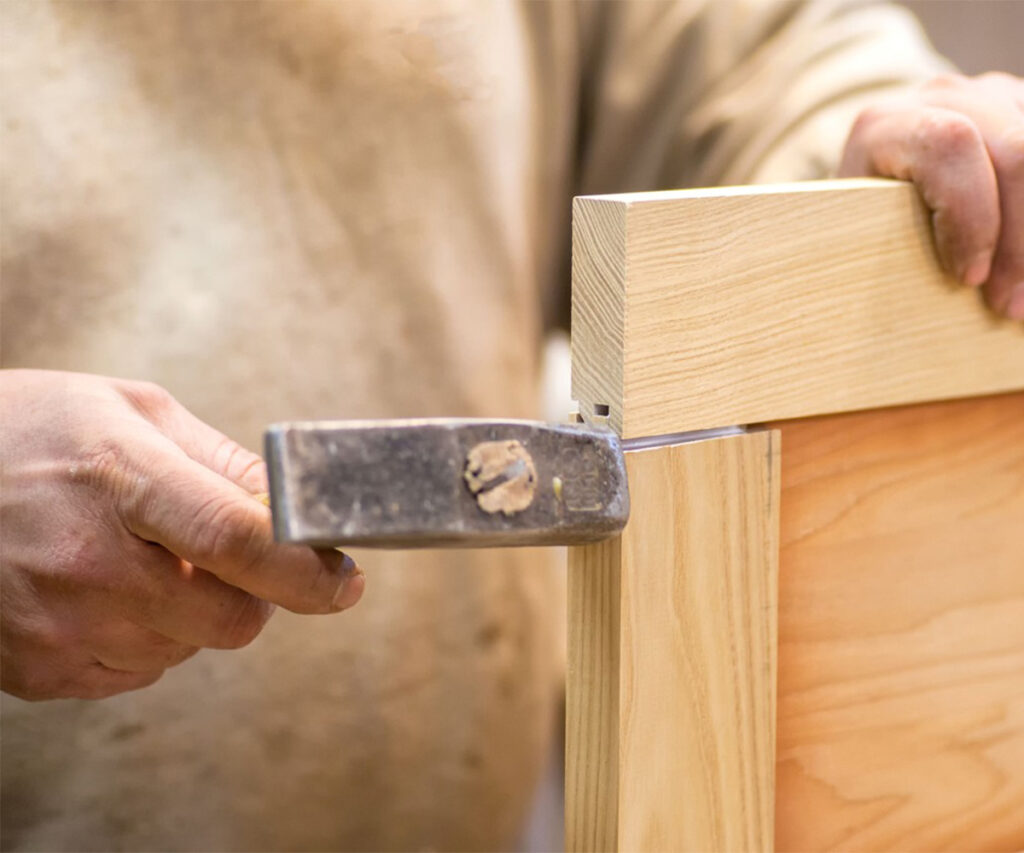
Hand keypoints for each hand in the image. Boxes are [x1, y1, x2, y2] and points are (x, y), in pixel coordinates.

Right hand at [0, 370, 363, 700]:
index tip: (344, 579)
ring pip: (190, 647)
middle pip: (232, 616)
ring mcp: (58, 625)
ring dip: (195, 611)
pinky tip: (107, 588)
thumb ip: (222, 461)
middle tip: (228, 554)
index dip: (305, 569)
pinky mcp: (37, 669)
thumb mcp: (131, 410)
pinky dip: (148, 636)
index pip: (237, 539)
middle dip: (256, 592)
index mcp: (120, 477)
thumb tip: (293, 504)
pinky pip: (140, 672)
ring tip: (142, 557)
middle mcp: (88, 561)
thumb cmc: (31, 430)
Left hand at [839, 72, 1023, 318]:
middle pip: (1016, 151)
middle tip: (1010, 308)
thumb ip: (876, 254)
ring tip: (1022, 298)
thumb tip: (923, 308)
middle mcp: (942, 97)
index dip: (973, 216)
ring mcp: (992, 96)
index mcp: (886, 126)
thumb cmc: (859, 233)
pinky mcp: (1021, 110)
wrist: (870, 197)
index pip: (950, 146)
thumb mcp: (853, 242)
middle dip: (1019, 241)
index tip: (970, 281)